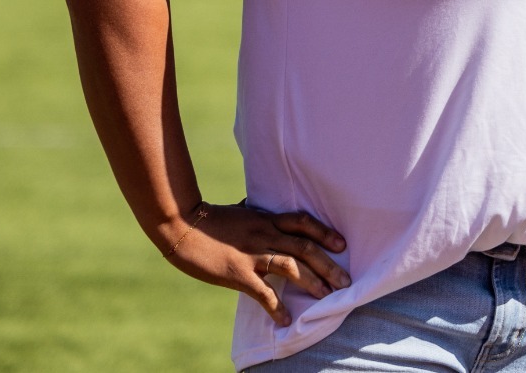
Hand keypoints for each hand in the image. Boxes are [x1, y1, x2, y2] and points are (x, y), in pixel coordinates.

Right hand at [158, 203, 350, 326]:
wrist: (181, 226)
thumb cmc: (209, 219)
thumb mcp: (239, 211)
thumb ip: (254, 212)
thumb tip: (256, 206)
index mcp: (266, 219)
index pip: (303, 223)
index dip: (325, 233)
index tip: (342, 245)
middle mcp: (265, 234)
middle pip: (305, 248)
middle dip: (328, 266)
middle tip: (345, 281)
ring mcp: (252, 254)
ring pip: (291, 266)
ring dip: (311, 282)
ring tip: (326, 296)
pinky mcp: (237, 273)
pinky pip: (262, 292)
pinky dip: (277, 307)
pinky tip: (286, 319)